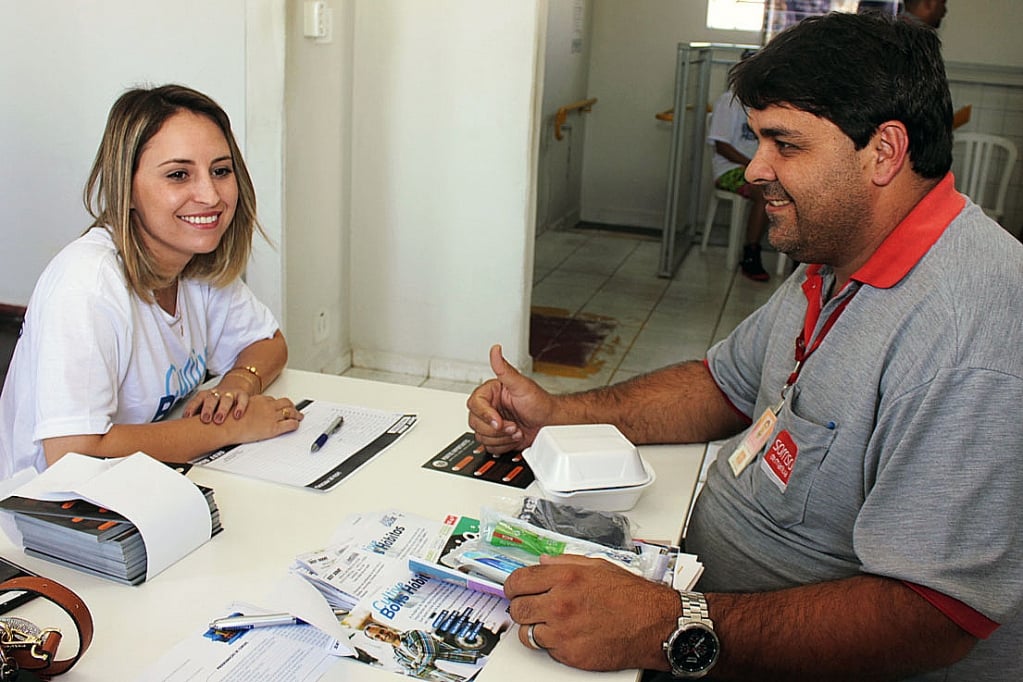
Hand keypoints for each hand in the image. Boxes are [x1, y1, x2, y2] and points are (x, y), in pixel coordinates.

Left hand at [182, 387, 249, 424]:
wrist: (234, 385)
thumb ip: (197, 413)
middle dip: (208, 409)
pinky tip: (237, 415)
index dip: (191, 408)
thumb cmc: (217, 401)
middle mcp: (217, 394)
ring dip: (222, 409)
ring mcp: (230, 394)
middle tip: (205, 419)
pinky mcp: (242, 395)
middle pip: (211, 399)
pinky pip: (242, 399)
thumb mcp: (205, 404)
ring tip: (219, 420)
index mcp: (205, 395)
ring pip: (226, 399)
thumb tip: (184, 428)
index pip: (197, 400)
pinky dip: (240, 407)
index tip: (187, 417)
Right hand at [230, 394, 303, 442]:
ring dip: (296, 414)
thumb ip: (247, 407)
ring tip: (299, 416)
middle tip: (294, 409)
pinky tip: (296, 425)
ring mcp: (272, 417)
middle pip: (285, 403)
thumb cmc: (228, 419)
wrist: (225, 426)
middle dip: (291, 406)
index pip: (273, 400)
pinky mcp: (273, 428)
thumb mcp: (239, 407)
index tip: (280, 406)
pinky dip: (295, 424)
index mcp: (259, 400)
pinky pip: (290, 424)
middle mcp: (267, 406)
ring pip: (290, 412)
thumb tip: (247, 411)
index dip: (278, 403)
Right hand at [466, 344, 554, 453]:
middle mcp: (488, 407)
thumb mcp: (522, 385)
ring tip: (516, 430)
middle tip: (513, 425)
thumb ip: (505, 369)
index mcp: (490, 393)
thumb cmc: (540, 403)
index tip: (498, 421)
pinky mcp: (496, 437)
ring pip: (481, 436)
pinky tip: (514, 436)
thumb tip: (495, 350)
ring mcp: (491, 423)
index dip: (486, 415)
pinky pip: (489, 445)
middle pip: (475, 422)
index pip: (475, 404)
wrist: (550, 423)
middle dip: (497, 429)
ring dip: (502, 437)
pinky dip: (503, 445)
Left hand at [504, 554, 677, 671]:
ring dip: (535, 628)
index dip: (513, 586)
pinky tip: (566, 635)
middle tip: (530, 606)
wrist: (653, 625)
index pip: (519, 580)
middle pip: (517, 607)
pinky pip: (546, 649)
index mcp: (566, 577)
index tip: (514, 589)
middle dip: (521, 606)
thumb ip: (566, 562)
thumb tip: (544, 562)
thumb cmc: (632, 597)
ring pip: (527, 632)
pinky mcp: (569, 654)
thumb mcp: (598, 566)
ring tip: (550, 623)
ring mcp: (563, 631)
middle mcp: (561, 603)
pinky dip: (552, 644)